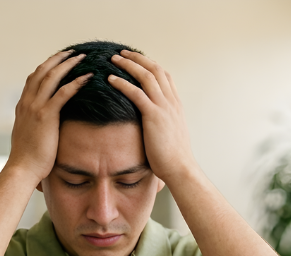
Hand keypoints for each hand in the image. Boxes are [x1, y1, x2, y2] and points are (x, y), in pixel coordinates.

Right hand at [6, 51, 91, 181]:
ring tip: (81, 57)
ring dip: (68, 64)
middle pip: (41, 71)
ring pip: (52, 76)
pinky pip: (63, 92)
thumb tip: (43, 129)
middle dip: (58, 59)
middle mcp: (27, 103)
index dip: (46, 67)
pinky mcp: (46, 115)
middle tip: (72, 52)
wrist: (22, 169)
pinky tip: (88, 77)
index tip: (58, 61)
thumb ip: (35, 127)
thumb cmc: (27, 160)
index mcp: (22, 107)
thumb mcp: (28, 138)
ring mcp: (35, 107)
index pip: (32, 79)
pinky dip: (76, 82)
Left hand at [108, 50, 200, 182]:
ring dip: (129, 65)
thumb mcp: (170, 134)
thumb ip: (162, 123)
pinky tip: (110, 79)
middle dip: (138, 58)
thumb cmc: (173, 157)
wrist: (180, 168)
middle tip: (122, 53)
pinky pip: (136, 93)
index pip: (165, 76)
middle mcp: (171, 102)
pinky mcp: (154, 116)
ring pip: (146, 76)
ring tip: (114, 59)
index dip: (150, 65)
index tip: (137, 60)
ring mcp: (164, 107)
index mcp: (176, 105)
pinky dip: (123, 83)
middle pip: (155, 69)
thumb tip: (152, 125)